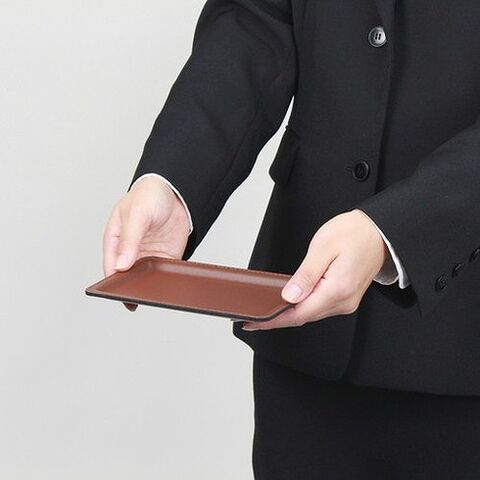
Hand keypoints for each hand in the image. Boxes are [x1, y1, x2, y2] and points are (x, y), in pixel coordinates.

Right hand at [103, 176, 189, 310]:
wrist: (174, 191)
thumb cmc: (148, 196)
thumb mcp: (136, 215)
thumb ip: (129, 240)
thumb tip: (121, 265)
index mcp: (115, 241)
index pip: (111, 267)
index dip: (113, 282)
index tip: (117, 293)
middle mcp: (130, 252)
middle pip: (128, 277)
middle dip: (131, 288)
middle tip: (136, 299)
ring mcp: (148, 256)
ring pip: (145, 279)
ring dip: (149, 286)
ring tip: (153, 295)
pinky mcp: (165, 257)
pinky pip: (164, 273)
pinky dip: (166, 280)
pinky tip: (169, 285)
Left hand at [242, 209, 389, 330]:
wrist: (378, 232)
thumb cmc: (353, 233)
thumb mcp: (323, 247)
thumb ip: (306, 275)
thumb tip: (290, 296)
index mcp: (337, 289)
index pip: (299, 314)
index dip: (274, 320)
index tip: (254, 323)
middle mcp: (343, 301)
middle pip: (303, 317)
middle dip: (277, 318)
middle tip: (254, 317)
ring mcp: (346, 302)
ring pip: (311, 313)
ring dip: (289, 313)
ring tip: (268, 309)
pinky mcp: (345, 298)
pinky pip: (319, 307)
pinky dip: (302, 307)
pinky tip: (290, 302)